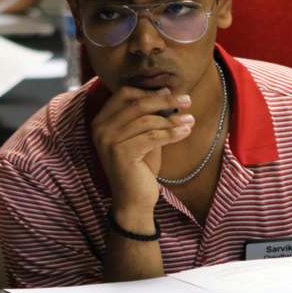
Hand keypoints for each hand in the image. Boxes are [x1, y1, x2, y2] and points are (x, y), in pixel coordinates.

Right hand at [92, 87, 192, 221]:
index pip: (124, 94)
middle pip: (137, 104)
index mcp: (101, 120)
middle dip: (165, 100)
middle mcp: (100, 128)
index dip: (148, 91)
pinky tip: (186, 131)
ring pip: (147, 120)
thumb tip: (168, 93)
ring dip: (173, 119)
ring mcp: (108, 141)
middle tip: (187, 99)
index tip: (170, 92)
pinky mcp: (121, 153)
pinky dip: (171, 133)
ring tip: (190, 119)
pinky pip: (152, 136)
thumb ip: (150, 116)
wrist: (133, 200)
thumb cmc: (140, 167)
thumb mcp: (144, 136)